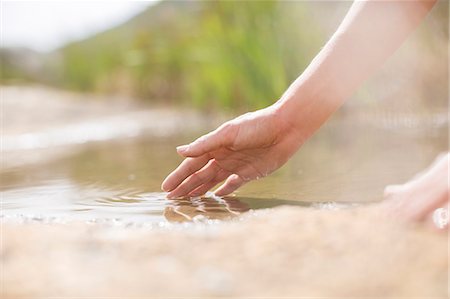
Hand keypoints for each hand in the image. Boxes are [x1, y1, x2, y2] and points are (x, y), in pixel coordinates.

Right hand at [161, 105, 302, 197]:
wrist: (285, 128)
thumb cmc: (255, 126)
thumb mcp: (228, 133)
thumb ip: (205, 144)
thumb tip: (179, 151)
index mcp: (215, 146)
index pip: (192, 165)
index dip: (178, 176)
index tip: (166, 188)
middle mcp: (222, 157)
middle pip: (199, 176)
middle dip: (185, 187)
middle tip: (172, 200)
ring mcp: (235, 166)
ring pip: (213, 182)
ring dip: (200, 191)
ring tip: (188, 202)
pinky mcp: (250, 174)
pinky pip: (233, 185)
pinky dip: (224, 191)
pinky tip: (215, 198)